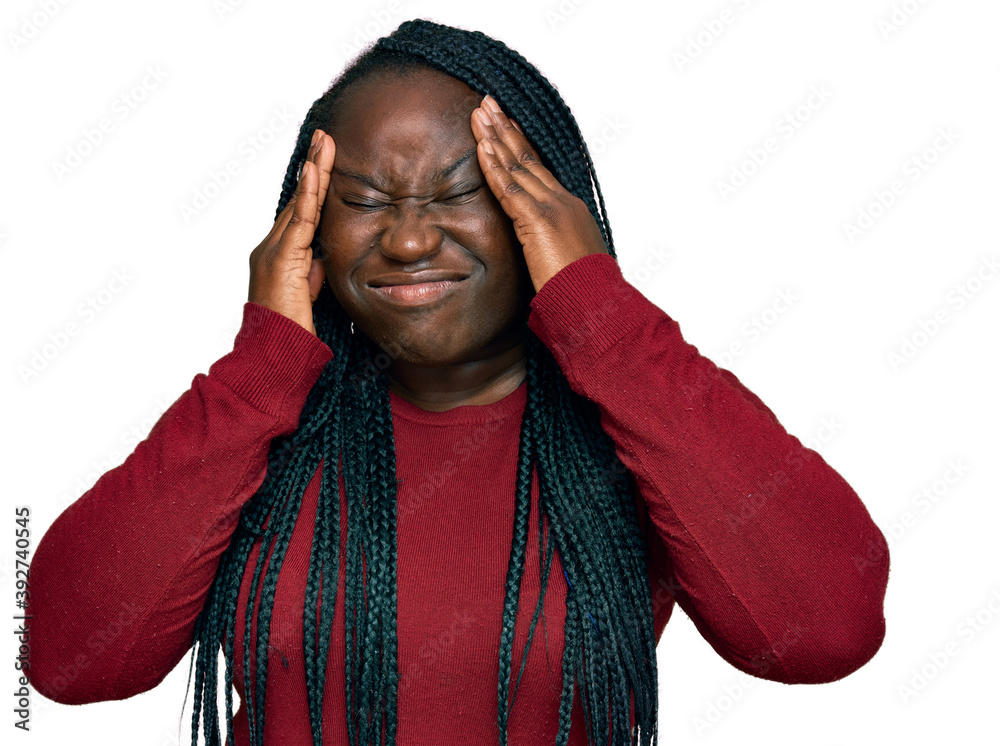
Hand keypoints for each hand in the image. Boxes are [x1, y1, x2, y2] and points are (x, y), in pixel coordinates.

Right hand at [248, 129, 334, 335]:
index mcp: (280, 257)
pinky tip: (315, 171)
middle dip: (313, 168)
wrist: (274, 356)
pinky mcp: (282, 260)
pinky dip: (308, 194)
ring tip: (325, 142)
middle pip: (298, 201)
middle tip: (324, 138)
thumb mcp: (309, 299)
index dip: (313, 187)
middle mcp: (271, 248)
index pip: (301, 214)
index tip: (323, 161)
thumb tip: (322, 261)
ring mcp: (274, 252)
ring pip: (298, 204)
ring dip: (313, 171)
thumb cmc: (291, 335)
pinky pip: (299, 220)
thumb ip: (313, 277)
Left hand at [470, 95, 607, 292]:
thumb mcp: (569, 262)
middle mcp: (562, 202)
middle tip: (488, 104)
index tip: (506, 124)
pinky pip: (510, 188)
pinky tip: (482, 147)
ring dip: (496, 137)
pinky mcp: (538, 221)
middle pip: (528, 158)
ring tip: (480, 114)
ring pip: (518, 165)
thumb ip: (554, 247)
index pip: (539, 170)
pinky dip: (494, 166)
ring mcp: (551, 209)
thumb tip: (545, 250)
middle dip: (505, 129)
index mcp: (569, 210)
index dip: (520, 145)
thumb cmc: (584, 291)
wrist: (596, 302)